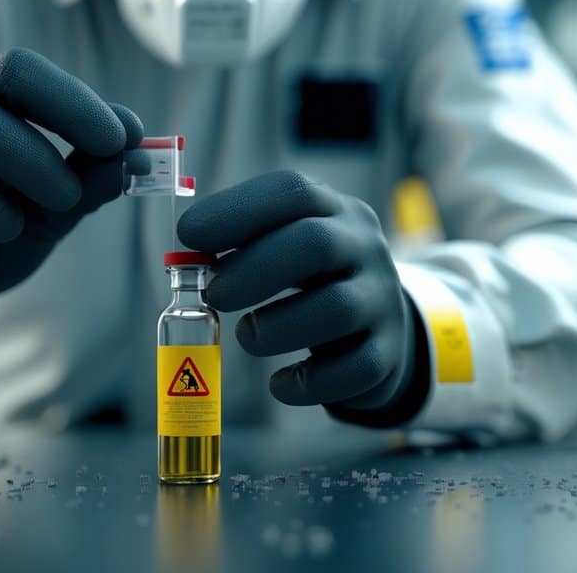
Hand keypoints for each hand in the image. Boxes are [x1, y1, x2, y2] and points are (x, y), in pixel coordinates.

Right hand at [0, 47, 142, 353]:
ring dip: (27, 160)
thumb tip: (139, 152)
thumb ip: (92, 177)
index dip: (79, 99)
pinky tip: (6, 229)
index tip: (128, 137)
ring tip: (61, 202)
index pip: (25, 69)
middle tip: (102, 162)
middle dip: (61, 116)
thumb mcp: (56, 206)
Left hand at [177, 170, 429, 425]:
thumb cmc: (312, 279)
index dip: (236, 211)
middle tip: (215, 295)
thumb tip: (187, 255)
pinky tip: (279, 384)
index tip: (189, 234)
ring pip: (336, 308)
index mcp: (333, 211)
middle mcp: (365, 248)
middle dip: (255, 269)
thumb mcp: (287, 246)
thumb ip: (243, 244)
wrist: (379, 327)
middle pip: (316, 244)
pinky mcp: (388, 353)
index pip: (292, 191)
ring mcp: (382, 300)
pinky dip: (307, 383)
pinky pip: (353, 370)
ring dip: (277, 328)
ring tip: (249, 336)